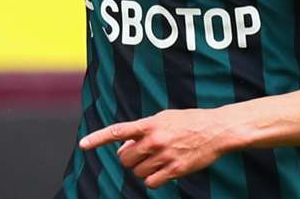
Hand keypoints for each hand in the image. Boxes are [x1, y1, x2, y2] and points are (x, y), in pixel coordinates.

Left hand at [79, 109, 228, 188]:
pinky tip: (161, 171)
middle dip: (128, 158)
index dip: (98, 139)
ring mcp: (165, 156)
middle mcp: (154, 140)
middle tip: (139, 154)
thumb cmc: (188, 121)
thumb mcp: (163, 117)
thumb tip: (125, 146)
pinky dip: (152, 180)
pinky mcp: (175, 170)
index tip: (83, 145)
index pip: (117, 131)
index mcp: (149, 124)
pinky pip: (151, 182)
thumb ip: (143, 129)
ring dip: (142, 169)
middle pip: (125, 159)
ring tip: (156, 160)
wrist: (216, 130)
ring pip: (137, 172)